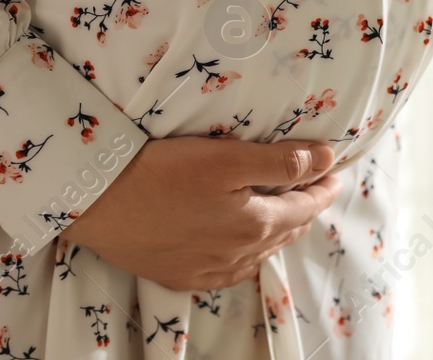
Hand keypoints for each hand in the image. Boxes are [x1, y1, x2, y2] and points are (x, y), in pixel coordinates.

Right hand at [60, 137, 341, 290]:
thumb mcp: (226, 157)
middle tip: (317, 187)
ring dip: (280, 231)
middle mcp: (238, 253)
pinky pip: (229, 272)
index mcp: (255, 222)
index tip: (336, 172)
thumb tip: (326, 158)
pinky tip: (246, 253)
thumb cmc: (160, 172)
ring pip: (260, 252)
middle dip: (306, 208)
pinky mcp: (181, 275)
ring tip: (289, 214)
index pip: (304, 205)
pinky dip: (248, 257)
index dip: (323, 186)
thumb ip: (280, 161)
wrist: (97, 203)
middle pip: (286, 230)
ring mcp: (208, 269)